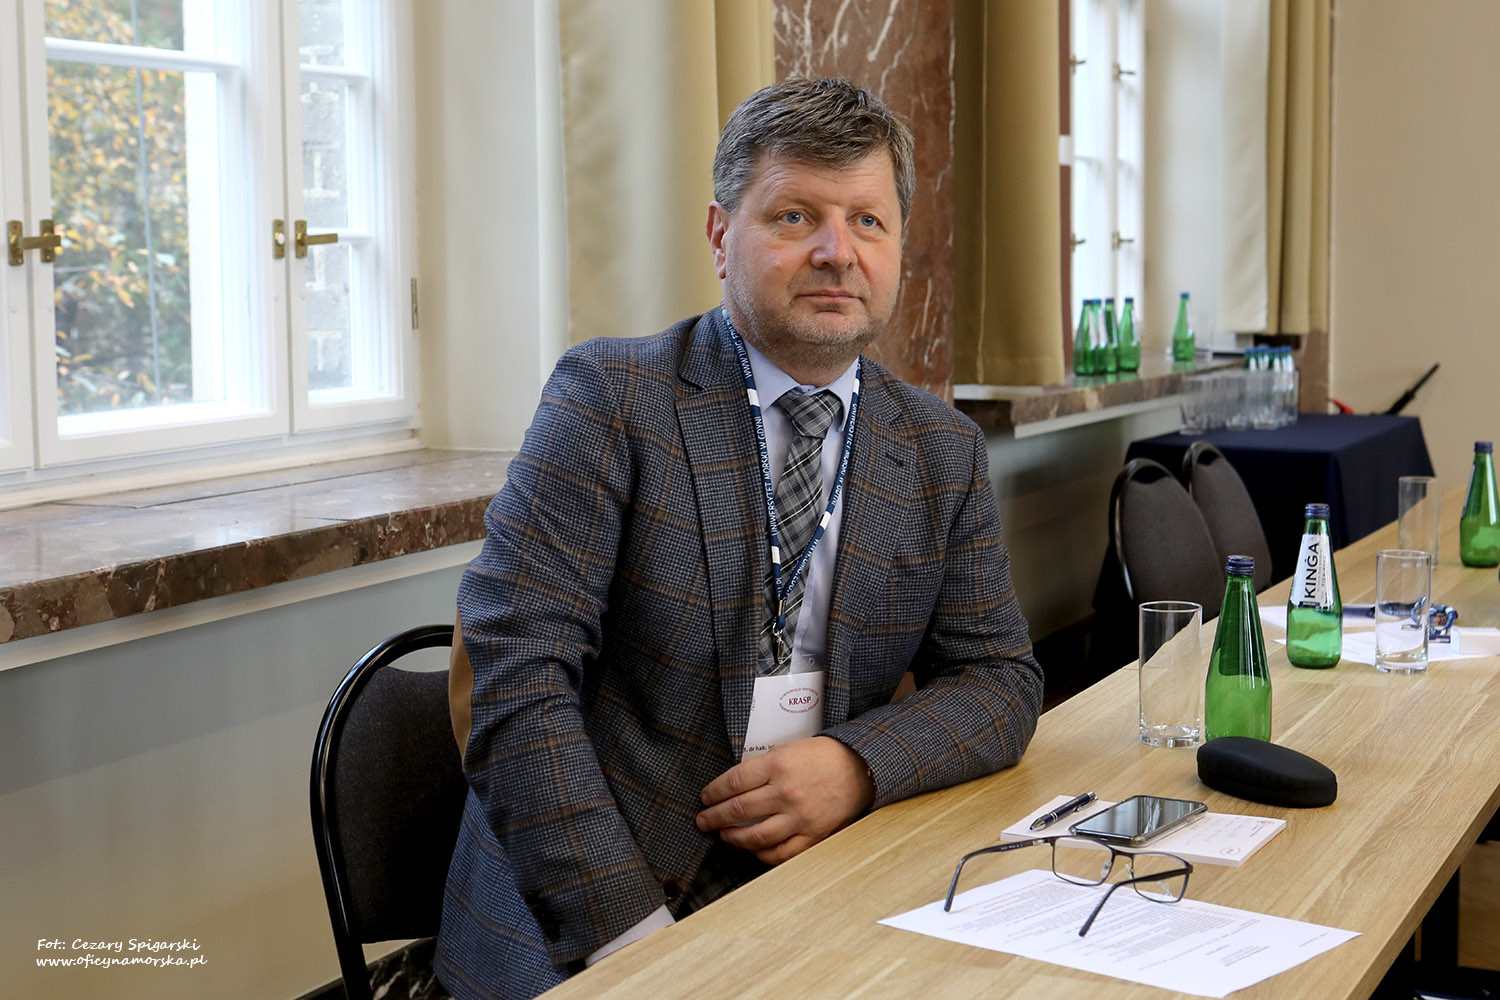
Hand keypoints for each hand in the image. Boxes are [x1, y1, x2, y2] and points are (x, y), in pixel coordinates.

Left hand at [695, 736, 874, 864]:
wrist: (858, 768)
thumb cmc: (822, 757)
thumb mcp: (787, 749)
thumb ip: (761, 767)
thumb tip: (733, 786)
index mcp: (778, 766)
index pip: (733, 782)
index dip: (713, 792)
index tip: (705, 798)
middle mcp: (786, 793)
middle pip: (738, 810)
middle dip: (714, 817)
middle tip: (703, 820)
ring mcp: (799, 817)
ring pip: (755, 836)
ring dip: (733, 838)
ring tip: (723, 835)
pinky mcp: (812, 835)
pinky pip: (781, 853)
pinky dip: (762, 854)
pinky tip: (752, 848)